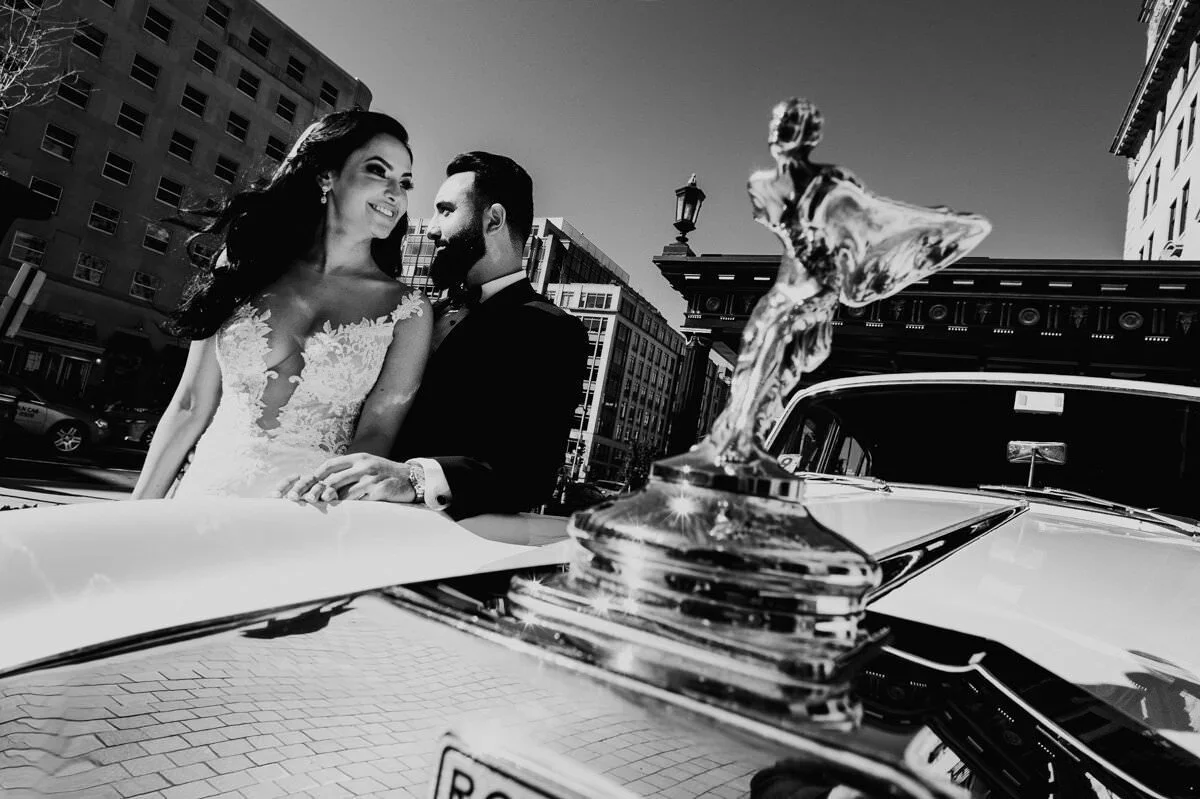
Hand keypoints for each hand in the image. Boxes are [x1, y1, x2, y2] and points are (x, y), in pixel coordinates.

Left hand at [272, 453, 416, 503]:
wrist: (412, 478)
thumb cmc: (385, 475)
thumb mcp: (367, 466)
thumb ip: (348, 472)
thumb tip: (324, 485)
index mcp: (358, 458)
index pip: (330, 466)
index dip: (314, 476)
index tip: (303, 487)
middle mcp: (364, 465)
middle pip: (334, 478)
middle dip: (317, 490)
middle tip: (306, 501)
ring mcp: (372, 477)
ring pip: (345, 491)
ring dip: (332, 500)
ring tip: (321, 506)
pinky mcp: (381, 489)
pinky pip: (362, 501)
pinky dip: (351, 507)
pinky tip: (344, 513)